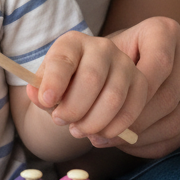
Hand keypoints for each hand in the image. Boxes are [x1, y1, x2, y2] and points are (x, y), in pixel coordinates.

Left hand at [25, 31, 148, 143]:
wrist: (85, 86)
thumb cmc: (63, 85)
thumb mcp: (46, 83)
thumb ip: (39, 89)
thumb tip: (38, 95)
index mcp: (73, 42)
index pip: (63, 60)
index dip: (54, 81)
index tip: (46, 101)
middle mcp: (101, 47)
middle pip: (91, 80)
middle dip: (74, 108)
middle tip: (61, 121)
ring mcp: (124, 64)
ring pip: (113, 98)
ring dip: (93, 122)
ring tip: (78, 131)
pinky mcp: (140, 83)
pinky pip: (131, 111)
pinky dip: (114, 130)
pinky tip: (98, 136)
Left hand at [100, 16, 179, 158]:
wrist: (131, 58)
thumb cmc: (112, 55)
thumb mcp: (103, 53)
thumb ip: (98, 74)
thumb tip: (83, 113)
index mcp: (165, 31)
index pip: (158, 64)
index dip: (134, 93)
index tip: (106, 111)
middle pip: (168, 96)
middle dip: (134, 120)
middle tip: (104, 134)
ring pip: (175, 120)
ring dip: (142, 136)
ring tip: (113, 140)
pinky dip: (152, 143)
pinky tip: (129, 144)